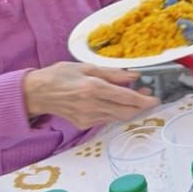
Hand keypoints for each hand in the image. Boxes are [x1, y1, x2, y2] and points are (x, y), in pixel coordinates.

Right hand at [23, 62, 158, 128]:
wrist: (36, 93)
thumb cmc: (59, 75)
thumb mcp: (86, 67)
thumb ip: (112, 73)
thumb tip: (134, 76)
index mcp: (93, 88)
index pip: (126, 97)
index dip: (144, 99)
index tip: (156, 98)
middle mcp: (92, 105)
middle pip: (126, 112)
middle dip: (141, 106)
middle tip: (149, 97)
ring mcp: (87, 117)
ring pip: (117, 117)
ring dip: (130, 109)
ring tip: (135, 97)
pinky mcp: (83, 124)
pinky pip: (106, 119)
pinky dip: (116, 112)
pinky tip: (116, 103)